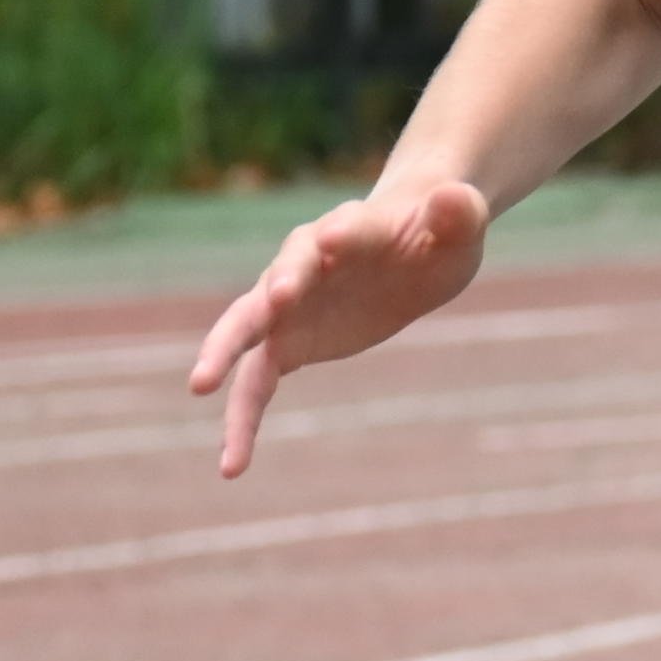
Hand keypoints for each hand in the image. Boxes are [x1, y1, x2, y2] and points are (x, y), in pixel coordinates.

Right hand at [187, 178, 489, 475]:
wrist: (412, 247)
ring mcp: (288, 304)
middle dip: (275, 290)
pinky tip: (231, 463)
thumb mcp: (461, 223)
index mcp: (353, 228)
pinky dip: (241, 418)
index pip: (343, 230)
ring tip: (199, 386)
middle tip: (274, 301)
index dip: (337, 237)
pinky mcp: (287, 342)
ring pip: (247, 330)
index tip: (330, 241)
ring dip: (223, 355)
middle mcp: (306, 263)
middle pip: (279, 276)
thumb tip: (456, 197)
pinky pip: (253, 382)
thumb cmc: (438, 233)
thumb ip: (457, 212)